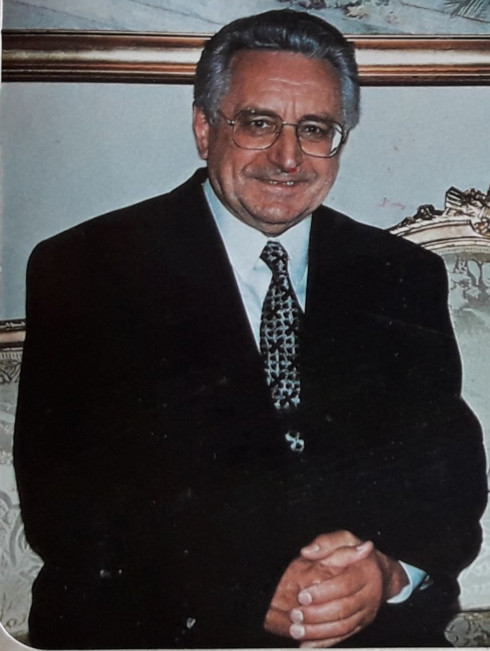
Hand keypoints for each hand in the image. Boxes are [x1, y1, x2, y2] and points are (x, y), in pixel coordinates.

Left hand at [290, 531, 407, 646]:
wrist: (381, 572)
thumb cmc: (356, 552)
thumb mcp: (345, 539)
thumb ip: (326, 543)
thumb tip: (306, 552)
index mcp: (365, 572)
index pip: (344, 585)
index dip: (322, 592)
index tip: (301, 595)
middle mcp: (369, 595)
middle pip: (343, 609)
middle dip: (316, 615)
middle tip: (294, 615)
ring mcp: (366, 613)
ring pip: (343, 627)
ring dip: (318, 632)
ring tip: (296, 630)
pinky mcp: (361, 625)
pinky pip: (344, 637)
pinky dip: (324, 643)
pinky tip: (306, 645)